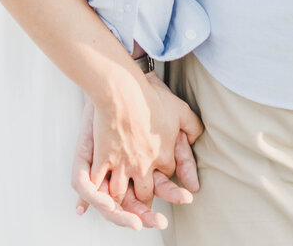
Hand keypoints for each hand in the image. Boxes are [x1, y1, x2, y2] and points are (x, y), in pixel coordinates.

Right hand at [72, 71, 202, 228]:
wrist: (122, 91)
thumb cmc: (150, 98)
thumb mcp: (180, 109)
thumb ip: (193, 125)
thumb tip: (199, 135)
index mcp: (164, 157)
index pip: (167, 175)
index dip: (164, 173)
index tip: (159, 168)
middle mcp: (144, 166)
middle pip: (145, 192)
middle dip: (144, 197)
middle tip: (141, 197)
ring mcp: (123, 165)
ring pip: (121, 193)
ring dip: (120, 198)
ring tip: (118, 202)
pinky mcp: (104, 159)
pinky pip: (99, 183)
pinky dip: (95, 190)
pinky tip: (93, 194)